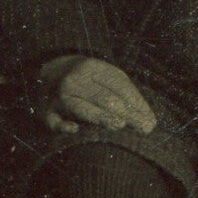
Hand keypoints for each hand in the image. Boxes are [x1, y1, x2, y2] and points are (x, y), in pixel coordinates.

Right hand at [38, 56, 156, 135]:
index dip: (137, 104)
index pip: (119, 86)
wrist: (46, 72)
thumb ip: (125, 94)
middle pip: (104, 98)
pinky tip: (74, 129)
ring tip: (119, 125)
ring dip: (101, 117)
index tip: (151, 121)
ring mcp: (58, 96)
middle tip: (144, 129)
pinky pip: (53, 121)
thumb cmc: (85, 79)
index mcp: (91, 67)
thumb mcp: (103, 77)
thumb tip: (149, 120)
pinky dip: (62, 125)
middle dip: (127, 114)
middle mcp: (74, 80)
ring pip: (81, 108)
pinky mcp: (45, 113)